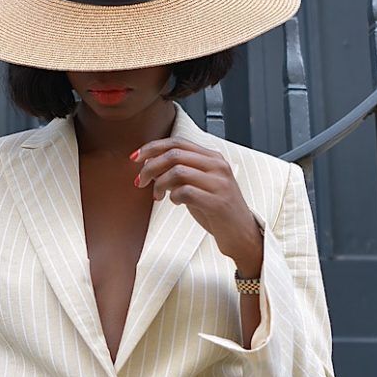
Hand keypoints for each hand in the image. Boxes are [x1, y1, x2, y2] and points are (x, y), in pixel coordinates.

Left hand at [131, 137, 263, 276]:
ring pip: (177, 171)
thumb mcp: (199, 185)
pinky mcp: (217, 202)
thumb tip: (150, 165)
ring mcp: (219, 183)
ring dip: (159, 184)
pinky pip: (185, 192)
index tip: (135, 158)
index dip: (152, 148)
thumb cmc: (216, 210)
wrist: (241, 234)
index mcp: (212, 158)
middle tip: (140, 182)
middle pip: (174, 155)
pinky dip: (173, 197)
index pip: (177, 142)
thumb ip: (180, 172)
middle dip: (150, 167)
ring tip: (158, 196)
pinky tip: (175, 203)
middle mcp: (218, 166)